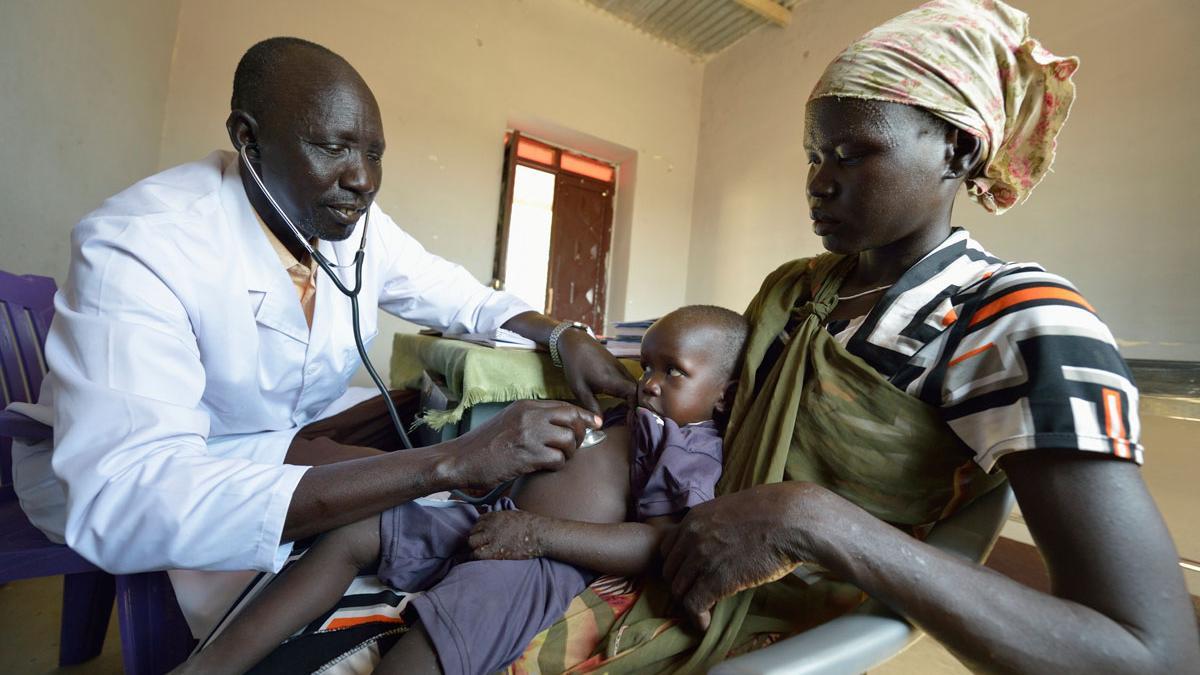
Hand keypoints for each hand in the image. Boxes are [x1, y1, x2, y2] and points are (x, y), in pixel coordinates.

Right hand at [447, 399, 600, 488]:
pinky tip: (545, 467)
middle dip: (580, 434)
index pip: (565, 406)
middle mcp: (529, 416)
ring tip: (557, 459)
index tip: (594, 425)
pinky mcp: (527, 456)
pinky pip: (558, 459)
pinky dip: (557, 465)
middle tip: (574, 446)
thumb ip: (533, 419)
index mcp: (525, 406)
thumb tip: (562, 425)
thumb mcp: (509, 421)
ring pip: (568, 440)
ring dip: (568, 453)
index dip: (584, 416)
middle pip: (572, 419)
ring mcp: (529, 435)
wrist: (460, 459)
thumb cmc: (484, 445)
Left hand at [469, 510, 545, 559]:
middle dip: (475, 538)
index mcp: (495, 516)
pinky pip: (476, 554)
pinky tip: (479, 559)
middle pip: (473, 531)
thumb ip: (504, 517)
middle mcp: (490, 525)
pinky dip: (475, 557)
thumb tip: (501, 520)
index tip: (483, 535)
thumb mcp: (515, 514)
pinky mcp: (494, 551)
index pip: (478, 521)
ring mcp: (491, 537)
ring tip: (479, 553)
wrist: (540, 534)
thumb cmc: (532, 525)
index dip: (480, 529)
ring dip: (474, 547)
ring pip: (471, 542)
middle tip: (480, 545)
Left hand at [558, 328, 636, 413]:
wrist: (575, 342)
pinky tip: (625, 399)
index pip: (634, 395)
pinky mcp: (619, 366)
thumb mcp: (580, 389)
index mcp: (612, 380)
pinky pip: (631, 380)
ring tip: (630, 412)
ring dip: (635, 398)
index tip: (630, 420)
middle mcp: (621, 373)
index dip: (635, 408)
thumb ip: (591, 406)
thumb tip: (600, 424)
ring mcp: (622, 368)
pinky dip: (631, 391)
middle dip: (638, 405)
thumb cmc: (576, 365)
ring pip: (636, 385)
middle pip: (638, 391)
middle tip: (633, 419)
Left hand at [660, 482, 835, 629]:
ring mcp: (702, 558)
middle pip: (670, 571)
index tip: (691, 576)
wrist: (792, 519)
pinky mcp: (716, 580)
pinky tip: (706, 623)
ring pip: (679, 590)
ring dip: (690, 603)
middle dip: (682, 585)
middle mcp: (691, 537)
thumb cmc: (773, 512)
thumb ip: (715, 523)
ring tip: (704, 610)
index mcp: (694, 519)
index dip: (678, 566)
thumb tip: (718, 536)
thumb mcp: (732, 509)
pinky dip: (697, 618)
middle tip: (697, 595)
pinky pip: (694, 605)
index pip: (668, 549)